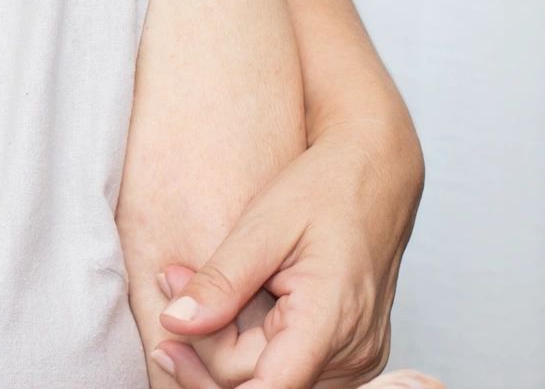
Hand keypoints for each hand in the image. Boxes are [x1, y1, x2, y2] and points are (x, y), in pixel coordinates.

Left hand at [151, 118, 419, 388]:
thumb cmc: (325, 192)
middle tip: (169, 285)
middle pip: (259, 384)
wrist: (375, 178)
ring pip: (272, 382)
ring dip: (221, 349)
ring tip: (184, 289)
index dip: (213, 373)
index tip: (170, 342)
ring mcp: (354, 358)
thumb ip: (220, 281)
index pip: (271, 387)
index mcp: (332, 320)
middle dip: (204, 345)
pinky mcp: (346, 352)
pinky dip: (248, 348)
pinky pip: (288, 370)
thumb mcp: (262, 226)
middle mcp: (351, 353)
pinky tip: (220, 310)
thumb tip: (176, 322)